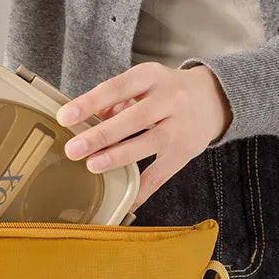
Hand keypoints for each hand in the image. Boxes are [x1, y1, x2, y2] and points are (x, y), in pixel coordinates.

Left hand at [56, 63, 232, 208]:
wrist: (214, 98)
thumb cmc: (163, 92)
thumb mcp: (141, 85)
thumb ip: (113, 101)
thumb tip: (82, 122)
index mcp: (151, 77)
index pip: (117, 87)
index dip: (90, 102)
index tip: (64, 117)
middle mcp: (170, 99)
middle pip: (134, 117)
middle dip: (101, 135)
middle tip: (72, 149)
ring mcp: (180, 127)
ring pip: (148, 143)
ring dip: (118, 156)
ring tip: (92, 165)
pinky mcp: (185, 152)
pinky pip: (161, 174)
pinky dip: (142, 190)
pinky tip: (123, 201)